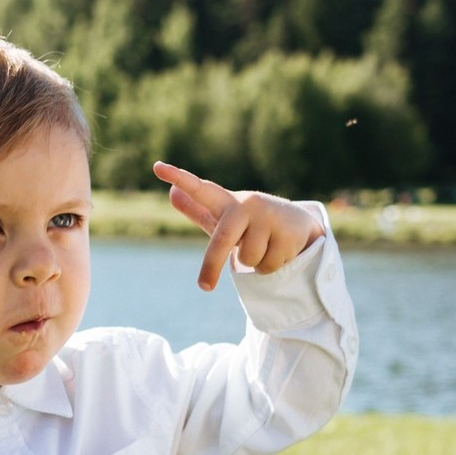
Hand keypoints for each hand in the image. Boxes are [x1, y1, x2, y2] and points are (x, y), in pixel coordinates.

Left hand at [153, 161, 323, 290]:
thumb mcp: (224, 219)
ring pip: (247, 258)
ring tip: (265, 248)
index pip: (200, 189)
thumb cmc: (250, 224)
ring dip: (253, 263)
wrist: (298, 225)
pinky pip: (266, 266)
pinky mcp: (287, 233)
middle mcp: (247, 205)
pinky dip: (270, 267)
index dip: (179, 179)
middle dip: (211, 266)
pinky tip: (279, 251)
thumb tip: (172, 195)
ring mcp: (269, 217)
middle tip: (204, 287)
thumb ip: (197, 209)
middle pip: (222, 239)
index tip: (157, 167)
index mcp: (228, 202)